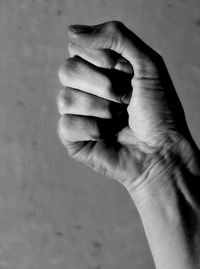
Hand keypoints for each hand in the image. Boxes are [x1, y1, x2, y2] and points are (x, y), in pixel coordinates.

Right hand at [57, 21, 189, 190]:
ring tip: (119, 119)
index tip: (125, 73)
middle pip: (67, 70)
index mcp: (101, 69)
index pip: (78, 47)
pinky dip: (92, 129)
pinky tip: (107, 135)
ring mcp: (79, 114)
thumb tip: (71, 31)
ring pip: (65, 98)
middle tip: (124, 99)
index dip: (101, 58)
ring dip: (100, 109)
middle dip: (102, 84)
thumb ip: (116, 36)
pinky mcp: (73, 138)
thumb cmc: (159, 110)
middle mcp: (87, 89)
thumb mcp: (148, 63)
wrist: (162, 151)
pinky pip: (65, 125)